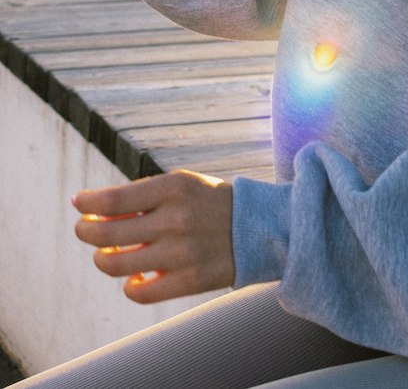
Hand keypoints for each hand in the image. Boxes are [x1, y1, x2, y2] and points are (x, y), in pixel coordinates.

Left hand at [73, 169, 234, 303]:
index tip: (78, 203)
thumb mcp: (181, 185)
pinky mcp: (189, 281)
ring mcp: (182, 253)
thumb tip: (94, 212)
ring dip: (102, 259)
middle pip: (106, 234)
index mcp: (174, 187)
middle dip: (86, 231)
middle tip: (85, 229)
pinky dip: (130, 286)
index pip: (114, 199)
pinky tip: (135, 277)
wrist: (259, 226)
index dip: (87, 203)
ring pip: (115, 265)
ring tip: (108, 253)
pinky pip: (139, 293)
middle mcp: (176, 219)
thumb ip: (141, 198)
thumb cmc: (208, 203)